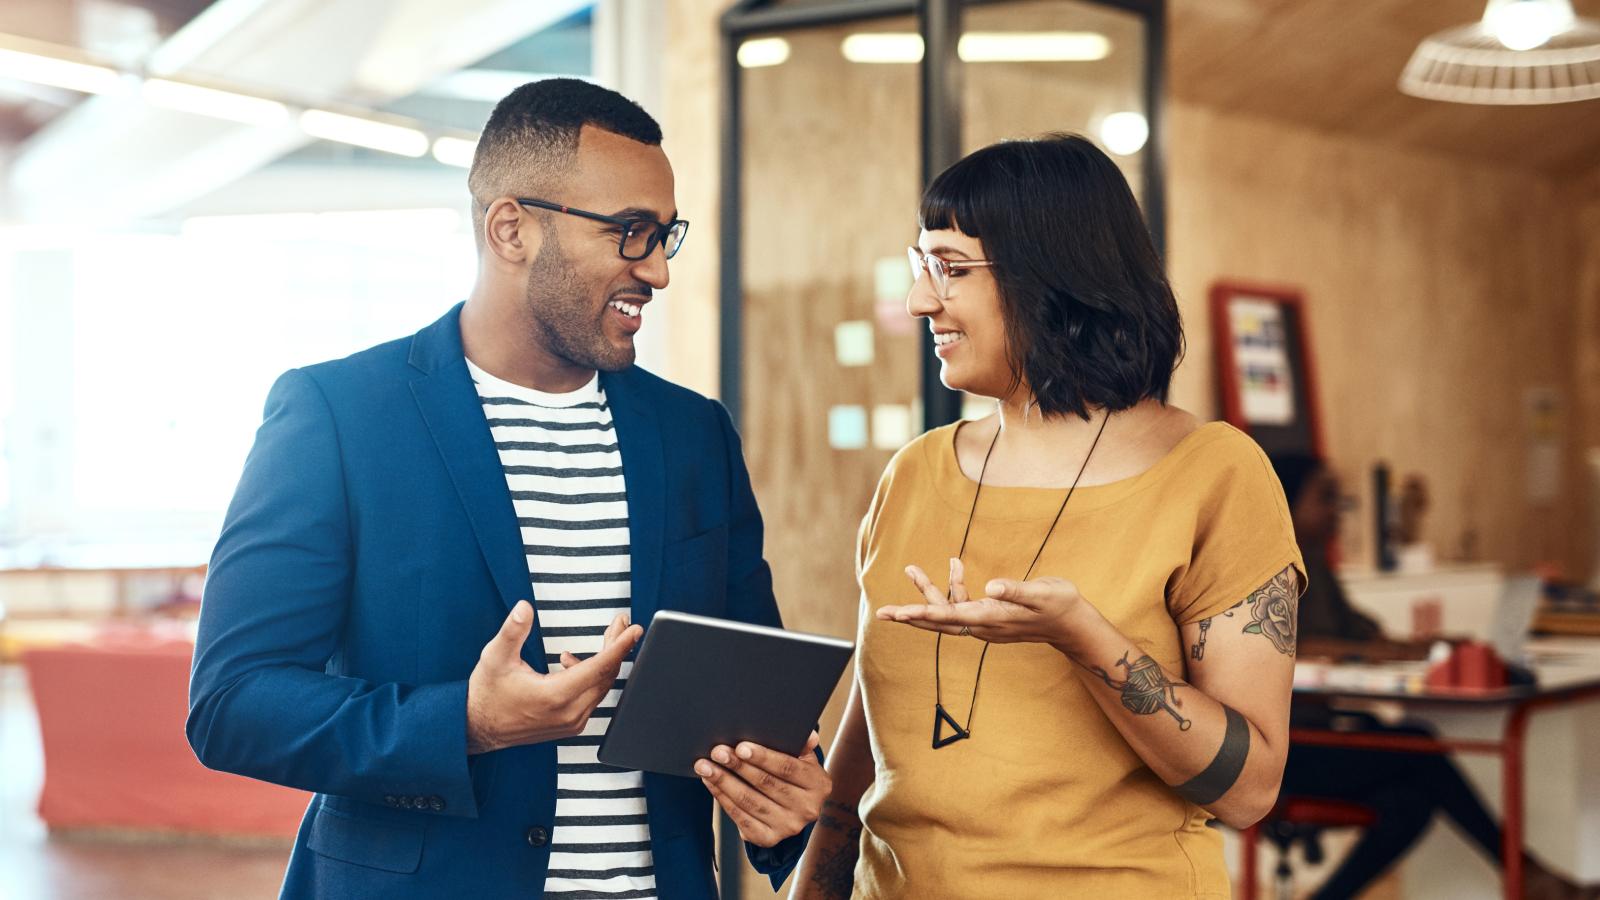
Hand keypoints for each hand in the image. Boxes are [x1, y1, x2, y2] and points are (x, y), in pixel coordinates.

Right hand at [465, 600, 641, 753]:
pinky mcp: (570, 725)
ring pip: (602, 686)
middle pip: (606, 675)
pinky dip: (591, 676)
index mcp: (555, 696)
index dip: (620, 646)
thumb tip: (524, 608)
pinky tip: (571, 662)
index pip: (599, 668)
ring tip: (605, 635)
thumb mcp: (495, 657)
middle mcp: (569, 713)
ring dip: (606, 660)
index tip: (634, 629)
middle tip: (620, 622)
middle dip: (616, 646)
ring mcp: (572, 722)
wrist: (477, 727)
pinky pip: (592, 697)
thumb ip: (512, 631)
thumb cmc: (486, 693)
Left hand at [695, 731, 829, 847]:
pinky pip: (741, 817)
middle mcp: (806, 809)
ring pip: (750, 801)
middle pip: (766, 784)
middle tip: (717, 752)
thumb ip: (802, 745)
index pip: (788, 768)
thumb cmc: (794, 775)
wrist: (793, 809)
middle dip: (738, 766)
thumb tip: (807, 733)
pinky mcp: (768, 839)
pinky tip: (711, 783)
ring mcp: (787, 827)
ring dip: (724, 782)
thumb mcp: (804, 759)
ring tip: (706, 766)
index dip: (763, 757)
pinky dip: (723, 798)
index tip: (740, 746)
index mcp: (818, 785)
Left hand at [875, 558, 1090, 647]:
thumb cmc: (1060, 605)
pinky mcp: (990, 616)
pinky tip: (955, 565)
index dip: (922, 613)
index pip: (949, 617)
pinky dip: (954, 585)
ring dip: (930, 590)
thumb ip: (1016, 589)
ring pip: (948, 610)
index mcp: (992, 618)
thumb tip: (991, 586)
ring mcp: (985, 622)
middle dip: (910, 614)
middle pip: (938, 621)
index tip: (899, 613)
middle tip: (882, 613)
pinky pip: (962, 604)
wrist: (1072, 623)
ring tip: (911, 568)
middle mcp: (984, 624)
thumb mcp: (1042, 593)